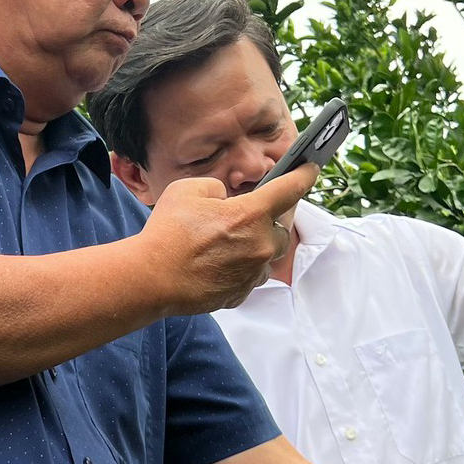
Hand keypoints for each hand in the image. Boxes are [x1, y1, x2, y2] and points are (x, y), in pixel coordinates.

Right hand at [139, 163, 317, 314]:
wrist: (151, 278)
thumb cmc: (168, 232)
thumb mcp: (189, 189)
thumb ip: (217, 190)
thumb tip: (225, 201)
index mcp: (251, 214)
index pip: (289, 190)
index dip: (303, 176)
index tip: (311, 169)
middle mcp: (260, 245)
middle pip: (281, 231)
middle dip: (269, 223)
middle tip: (247, 218)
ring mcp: (252, 273)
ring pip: (266, 257)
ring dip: (254, 248)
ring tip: (226, 244)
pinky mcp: (240, 294)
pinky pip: (249, 277)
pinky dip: (240, 269)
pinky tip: (216, 264)